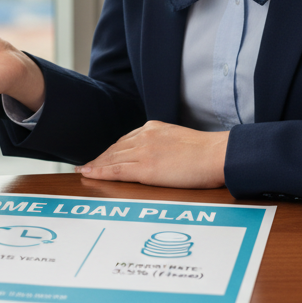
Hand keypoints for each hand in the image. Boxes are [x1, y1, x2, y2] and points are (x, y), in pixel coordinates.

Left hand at [76, 122, 228, 188]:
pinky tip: (89, 174)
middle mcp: (144, 135)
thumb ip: (165, 145)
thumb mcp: (181, 141)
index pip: (125, 140)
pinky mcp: (144, 168)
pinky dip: (100, 171)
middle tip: (86, 165)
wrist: (217, 155)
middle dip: (100, 157)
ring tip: (84, 171)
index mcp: (153, 128)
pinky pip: (116, 170)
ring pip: (112, 158)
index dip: (111, 150)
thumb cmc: (207, 153)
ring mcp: (143, 151)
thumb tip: (162, 156)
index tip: (102, 155)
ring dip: (96, 164)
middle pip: (115, 148)